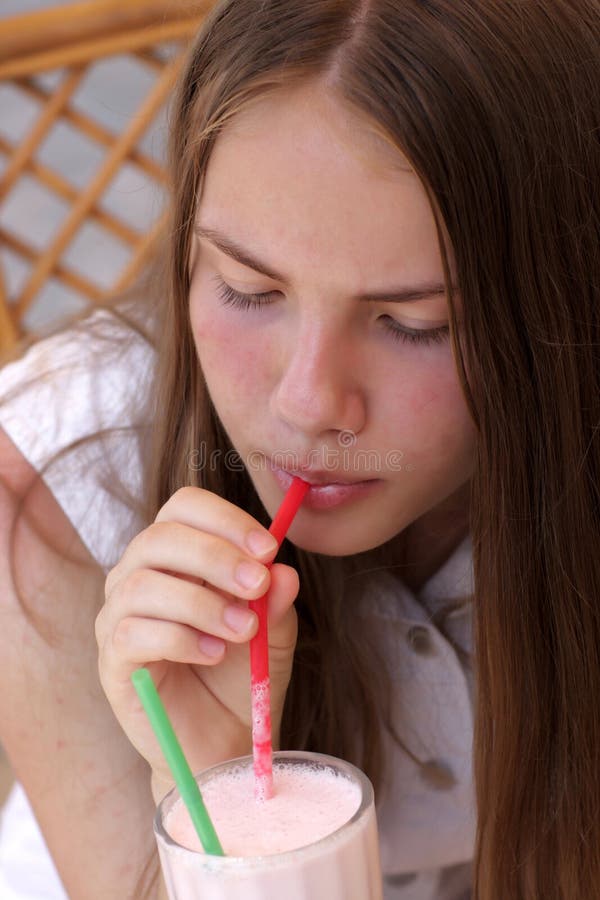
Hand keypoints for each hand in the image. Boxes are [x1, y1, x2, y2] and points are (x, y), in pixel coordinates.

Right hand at [95, 487, 299, 787]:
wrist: (222, 742)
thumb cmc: (241, 675)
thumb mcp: (272, 632)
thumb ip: (275, 600)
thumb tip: (283, 571)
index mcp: (176, 554)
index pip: (184, 507)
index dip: (225, 520)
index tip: (268, 548)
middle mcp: (138, 575)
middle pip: (160, 537)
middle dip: (215, 556)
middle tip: (257, 585)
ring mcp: (118, 617)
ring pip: (143, 584)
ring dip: (202, 603)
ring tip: (243, 630)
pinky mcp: (112, 661)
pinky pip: (133, 633)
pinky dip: (180, 638)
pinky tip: (214, 654)